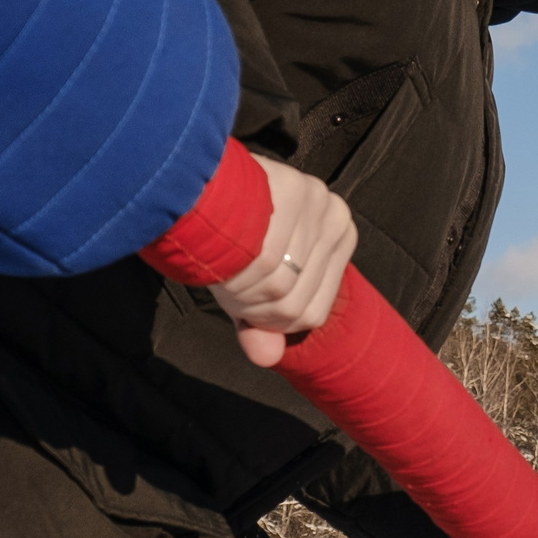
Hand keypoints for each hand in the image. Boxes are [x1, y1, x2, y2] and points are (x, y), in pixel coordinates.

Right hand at [207, 155, 357, 368]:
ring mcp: (319, 202)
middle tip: (227, 278)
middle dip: (251, 304)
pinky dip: (238, 271)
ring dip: (241, 290)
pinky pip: (265, 262)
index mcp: (340, 238)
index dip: (269, 318)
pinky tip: (224, 253)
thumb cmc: (230, 235)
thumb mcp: (250, 286)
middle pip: (294, 302)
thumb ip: (262, 323)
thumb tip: (266, 356)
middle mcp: (337, 217)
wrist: (197, 181)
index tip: (242, 297)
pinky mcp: (295, 188)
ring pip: (280, 287)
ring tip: (225, 266)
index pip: (311, 312)